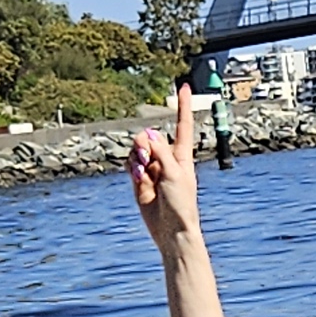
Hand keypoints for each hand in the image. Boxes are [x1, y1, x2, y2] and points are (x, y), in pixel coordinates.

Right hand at [127, 88, 204, 252]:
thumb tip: (148, 133)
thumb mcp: (174, 174)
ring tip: (141, 172)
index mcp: (181, 155)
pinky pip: (130, 163)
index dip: (183, 106)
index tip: (184, 86)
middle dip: (143, 143)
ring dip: (136, 156)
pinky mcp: (140, 180)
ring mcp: (152, 169)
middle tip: (145, 157)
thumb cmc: (181, 204)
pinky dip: (131, 166)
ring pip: (137, 149)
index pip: (182, 125)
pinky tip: (136, 177)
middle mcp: (166, 158)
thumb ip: (161, 151)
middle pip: (150, 136)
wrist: (171, 230)